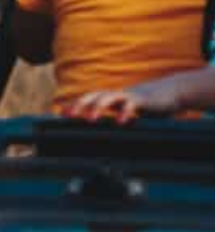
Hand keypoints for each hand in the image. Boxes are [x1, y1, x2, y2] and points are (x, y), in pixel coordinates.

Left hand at [61, 81, 179, 123]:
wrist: (171, 93)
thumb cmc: (144, 106)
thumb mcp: (123, 113)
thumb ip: (110, 121)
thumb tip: (95, 139)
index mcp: (108, 99)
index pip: (87, 100)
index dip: (74, 105)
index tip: (61, 114)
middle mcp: (115, 96)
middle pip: (93, 95)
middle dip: (80, 104)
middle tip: (69, 115)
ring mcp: (128, 96)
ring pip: (108, 97)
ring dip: (97, 106)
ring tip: (90, 118)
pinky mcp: (143, 100)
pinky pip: (131, 104)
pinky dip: (125, 112)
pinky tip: (121, 121)